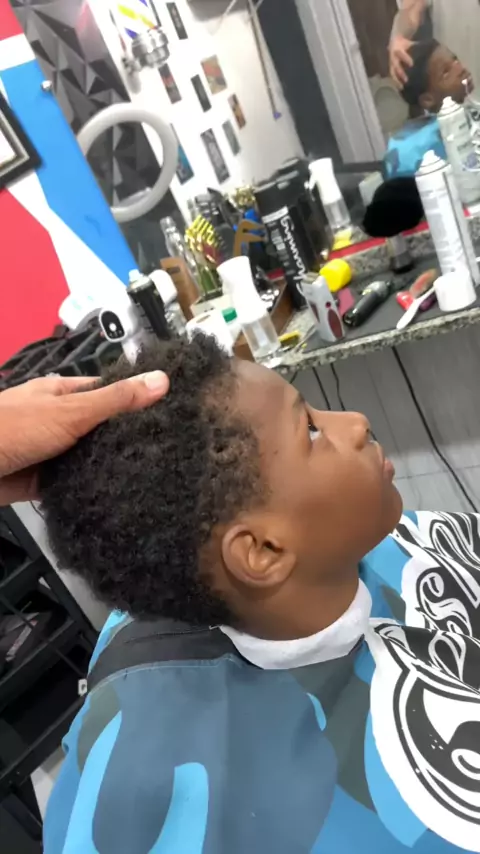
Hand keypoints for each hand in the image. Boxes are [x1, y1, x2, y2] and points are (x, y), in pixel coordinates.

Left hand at [0, 372, 168, 505]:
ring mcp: (47, 452)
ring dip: (107, 468)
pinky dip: (88, 491)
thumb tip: (163, 379)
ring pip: (86, 458)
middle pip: (98, 428)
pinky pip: (70, 486)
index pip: (106, 391)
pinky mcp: (40, 483)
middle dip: (125, 440)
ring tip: (153, 477)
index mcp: (60, 393)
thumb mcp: (71, 411)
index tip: (170, 413)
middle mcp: (55, 420)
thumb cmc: (14, 429)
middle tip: (169, 452)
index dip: (135, 399)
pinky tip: (117, 498)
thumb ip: (116, 400)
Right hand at [389, 35, 414, 86]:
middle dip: (400, 73)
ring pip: (392, 73)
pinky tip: (400, 88)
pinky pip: (393, 76)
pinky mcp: (391, 68)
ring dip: (396, 80)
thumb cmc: (404, 42)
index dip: (405, 59)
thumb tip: (429, 44)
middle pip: (395, 66)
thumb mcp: (409, 42)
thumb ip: (416, 45)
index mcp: (397, 49)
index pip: (400, 54)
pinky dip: (396, 82)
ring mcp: (391, 64)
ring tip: (401, 87)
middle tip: (406, 80)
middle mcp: (392, 57)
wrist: (394, 42)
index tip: (411, 64)